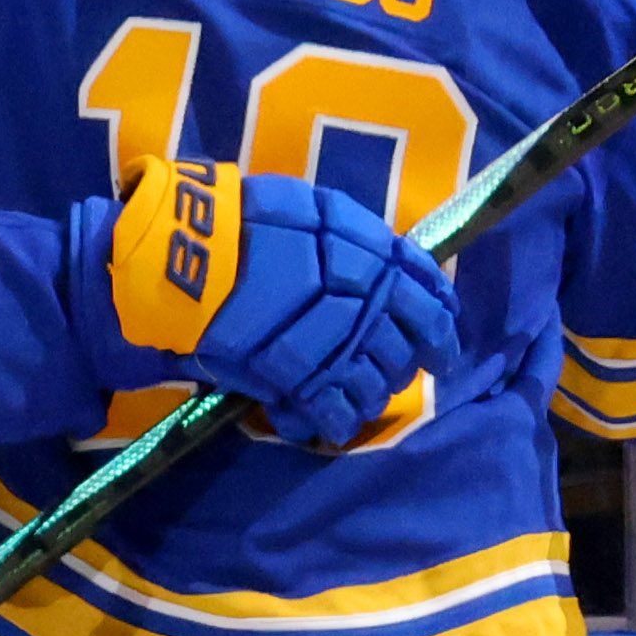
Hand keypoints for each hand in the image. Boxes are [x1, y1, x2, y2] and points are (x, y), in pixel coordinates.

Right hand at [82, 159, 460, 445]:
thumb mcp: (319, 212)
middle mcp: (371, 305)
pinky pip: (337, 414)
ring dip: (369, 397)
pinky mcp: (304, 381)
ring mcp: (340, 347)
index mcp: (380, 258)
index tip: (438, 345)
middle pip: (407, 351)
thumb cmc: (248, 220)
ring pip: (377, 388)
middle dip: (400, 367)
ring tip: (353, 400)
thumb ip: (359, 243)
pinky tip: (329, 423)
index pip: (433, 300)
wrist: (194, 254)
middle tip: (385, 374)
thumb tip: (385, 265)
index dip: (441, 328)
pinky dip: (336, 422)